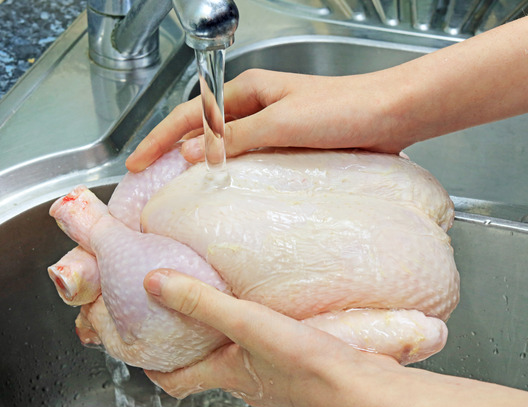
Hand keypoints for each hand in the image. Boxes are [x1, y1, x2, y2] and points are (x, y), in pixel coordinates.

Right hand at [125, 69, 411, 171]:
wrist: (393, 115)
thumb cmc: (344, 110)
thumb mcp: (281, 123)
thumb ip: (235, 138)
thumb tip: (188, 153)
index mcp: (250, 91)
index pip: (189, 115)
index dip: (158, 139)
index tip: (135, 163)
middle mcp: (259, 107)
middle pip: (203, 130)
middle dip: (173, 153)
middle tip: (151, 182)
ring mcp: (276, 128)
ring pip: (228, 148)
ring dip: (204, 167)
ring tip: (181, 193)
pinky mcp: (293, 147)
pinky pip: (254, 162)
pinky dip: (235, 176)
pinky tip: (230, 195)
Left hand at [142, 268, 401, 406]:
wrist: (359, 386)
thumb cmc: (304, 363)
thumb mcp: (246, 323)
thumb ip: (202, 302)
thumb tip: (154, 283)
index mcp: (225, 375)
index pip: (176, 381)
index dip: (154, 367)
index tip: (143, 348)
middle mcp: (246, 382)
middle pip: (205, 368)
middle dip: (190, 346)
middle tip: (181, 316)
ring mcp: (275, 378)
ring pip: (239, 359)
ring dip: (227, 339)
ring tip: (225, 306)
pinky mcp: (301, 369)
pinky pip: (270, 351)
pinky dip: (260, 335)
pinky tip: (273, 313)